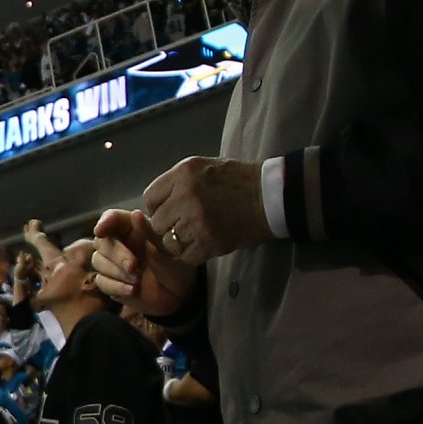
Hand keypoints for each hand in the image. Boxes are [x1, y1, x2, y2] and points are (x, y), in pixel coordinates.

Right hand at [91, 208, 198, 316]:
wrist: (179, 296)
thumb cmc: (176, 266)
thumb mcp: (168, 249)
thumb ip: (150, 231)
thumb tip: (135, 214)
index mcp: (133, 228)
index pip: (112, 218)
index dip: (104, 222)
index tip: (100, 231)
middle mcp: (120, 242)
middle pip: (102, 242)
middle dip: (116, 254)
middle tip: (133, 266)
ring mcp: (113, 263)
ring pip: (98, 261)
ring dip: (117, 272)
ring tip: (138, 280)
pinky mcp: (110, 281)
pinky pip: (102, 282)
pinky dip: (116, 286)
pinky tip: (132, 290)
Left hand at [141, 156, 268, 266]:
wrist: (272, 196)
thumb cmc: (239, 180)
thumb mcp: (204, 167)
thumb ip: (178, 182)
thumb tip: (157, 203)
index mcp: (183, 174)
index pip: (150, 198)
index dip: (158, 207)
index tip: (170, 212)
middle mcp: (185, 196)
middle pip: (158, 223)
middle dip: (168, 227)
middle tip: (184, 226)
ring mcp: (196, 221)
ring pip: (169, 242)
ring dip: (180, 243)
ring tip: (196, 236)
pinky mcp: (209, 241)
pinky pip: (186, 256)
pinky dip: (194, 254)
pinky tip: (205, 244)